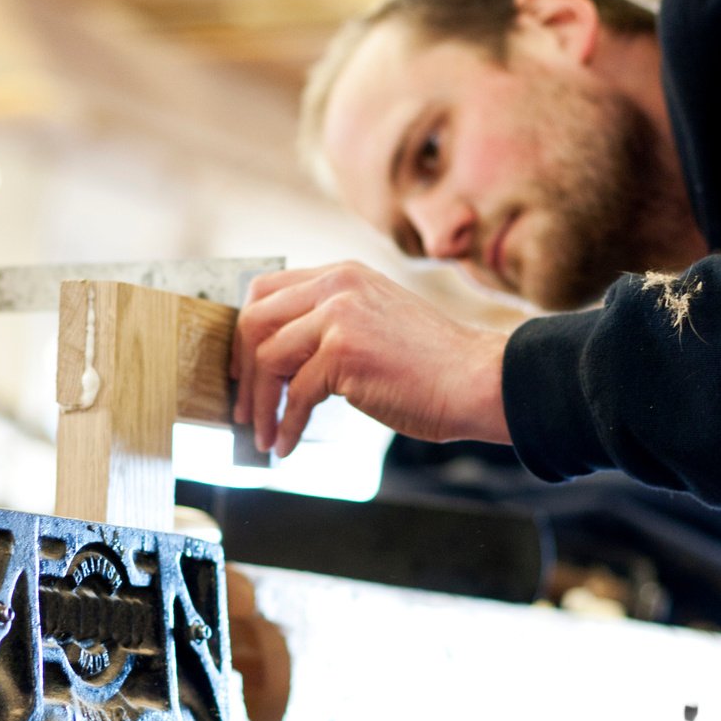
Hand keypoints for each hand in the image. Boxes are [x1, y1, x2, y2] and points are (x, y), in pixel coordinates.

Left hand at [229, 262, 511, 456]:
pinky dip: (286, 425)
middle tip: (243, 409)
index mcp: (342, 274)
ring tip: (264, 436)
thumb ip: (332, 324)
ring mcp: (339, 314)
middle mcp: (336, 285)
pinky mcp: (344, 351)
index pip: (266, 290)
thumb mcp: (376, 322)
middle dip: (241, 371)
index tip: (240, 370)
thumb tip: (282, 357)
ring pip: (267, 358)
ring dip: (260, 406)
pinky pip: (296, 394)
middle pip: (254, 321)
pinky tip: (288, 446)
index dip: (244, 333)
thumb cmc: (433, 365)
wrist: (479, 380)